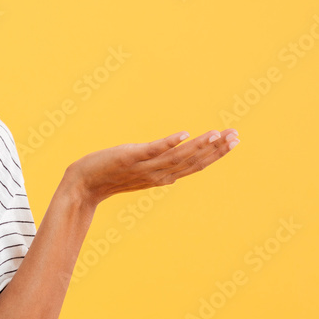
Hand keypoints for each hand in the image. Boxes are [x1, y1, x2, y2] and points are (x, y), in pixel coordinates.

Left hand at [67, 128, 239, 208]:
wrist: (82, 184)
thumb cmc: (110, 174)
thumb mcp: (140, 168)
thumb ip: (158, 160)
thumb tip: (174, 147)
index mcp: (162, 176)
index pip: (195, 164)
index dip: (216, 153)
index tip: (234, 139)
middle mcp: (157, 174)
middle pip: (192, 162)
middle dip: (216, 149)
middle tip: (236, 135)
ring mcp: (144, 167)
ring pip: (177, 157)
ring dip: (199, 146)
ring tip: (217, 134)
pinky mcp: (129, 158)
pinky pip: (152, 151)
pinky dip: (169, 143)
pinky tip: (183, 134)